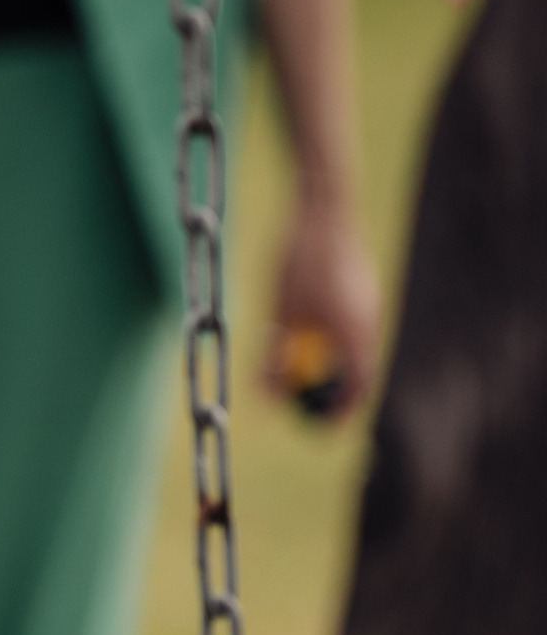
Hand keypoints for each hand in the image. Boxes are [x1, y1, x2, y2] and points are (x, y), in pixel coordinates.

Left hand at [267, 206, 381, 420]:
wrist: (323, 205)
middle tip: (295, 402)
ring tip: (289, 363)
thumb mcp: (279, 314)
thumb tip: (265, 399)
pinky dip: (326, 338)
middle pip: (354, 372)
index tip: (314, 428)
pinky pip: (346, 326)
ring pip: (349, 348)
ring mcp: (368, 302)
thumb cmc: (299, 260)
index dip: (337, 413)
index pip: (356, 389)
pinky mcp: (360, 287)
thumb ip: (273, 359)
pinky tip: (301, 327)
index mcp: (355, 334)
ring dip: (324, 362)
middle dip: (326, 390)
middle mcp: (369, 321)